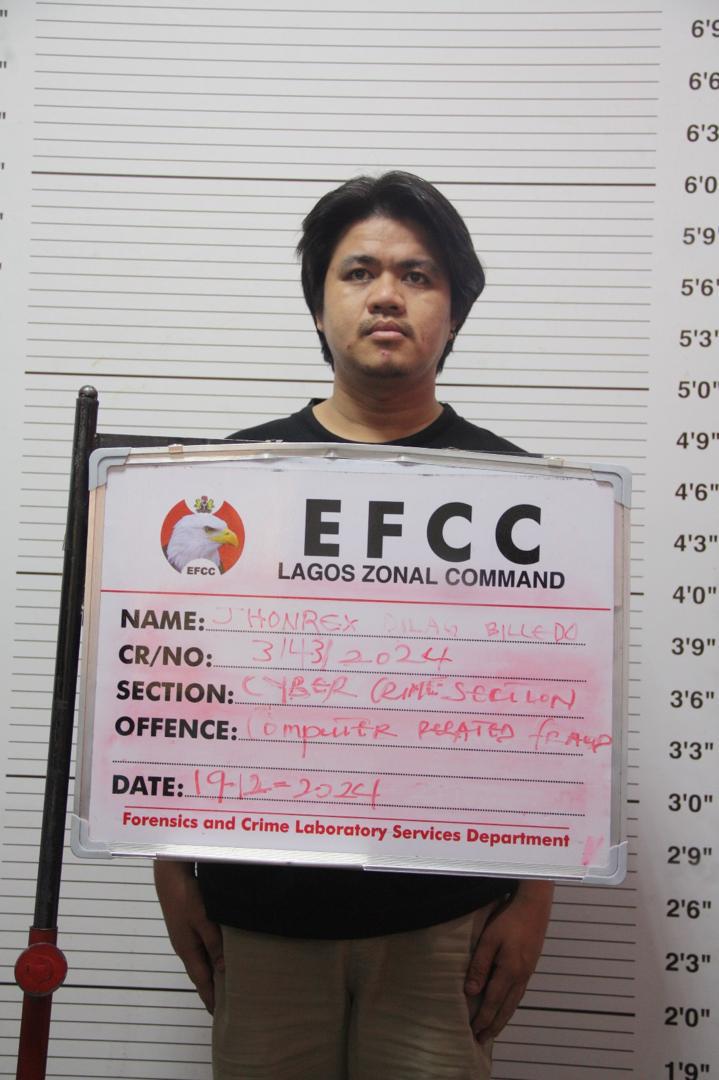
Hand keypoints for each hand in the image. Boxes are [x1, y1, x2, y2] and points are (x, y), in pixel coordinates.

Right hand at [154, 860, 223, 1012]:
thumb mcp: (204, 920)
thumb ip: (214, 944)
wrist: (170, 874)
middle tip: (225, 1003)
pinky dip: (210, 956)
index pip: (201, 981)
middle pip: (200, 972)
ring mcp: (184, 935)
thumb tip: (223, 969)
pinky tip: (218, 954)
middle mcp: (184, 946)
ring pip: (201, 959)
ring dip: (211, 972)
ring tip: (224, 982)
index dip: (210, 997)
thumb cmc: (186, 896)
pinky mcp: (186, 924)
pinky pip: (200, 946)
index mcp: (187, 950)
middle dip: (211, 988)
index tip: (218, 1014)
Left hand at [464, 881, 553, 1043]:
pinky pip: (518, 994)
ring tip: (492, 1030)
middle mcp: (520, 977)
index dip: (483, 1019)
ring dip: (502, 1019)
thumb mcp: (489, 939)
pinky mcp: (529, 966)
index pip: (493, 1003)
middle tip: (482, 1040)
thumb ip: (479, 966)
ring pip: (514, 1003)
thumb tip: (470, 991)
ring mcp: (527, 973)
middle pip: (506, 1009)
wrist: (533, 906)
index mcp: (509, 972)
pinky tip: (506, 1007)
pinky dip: (510, 1006)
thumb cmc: (509, 919)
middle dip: (493, 1026)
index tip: (473, 1032)